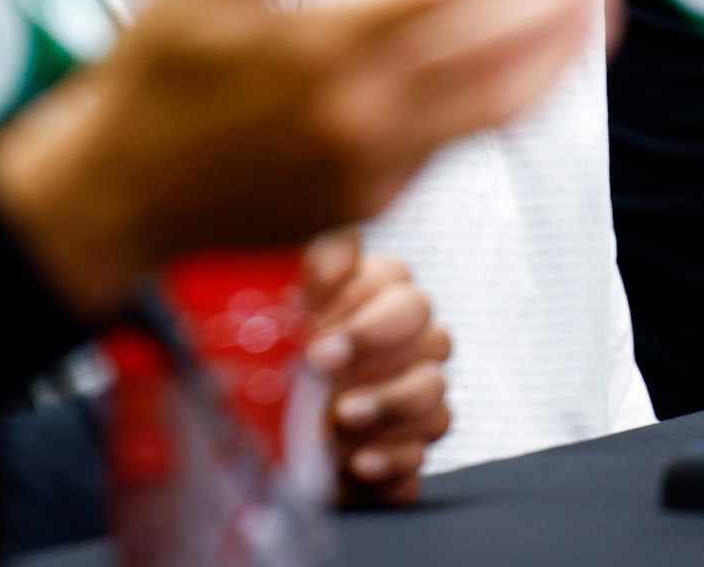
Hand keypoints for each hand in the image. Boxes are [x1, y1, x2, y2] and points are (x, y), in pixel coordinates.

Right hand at [0, 0, 588, 315]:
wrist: (119, 195)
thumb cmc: (148, 84)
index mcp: (316, 44)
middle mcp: (357, 108)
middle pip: (494, 53)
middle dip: (564, 4)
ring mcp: (371, 162)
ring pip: (495, 111)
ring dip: (557, 60)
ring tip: (600, 17)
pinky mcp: (372, 200)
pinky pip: (458, 147)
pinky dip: (506, 106)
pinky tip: (530, 74)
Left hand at [301, 230, 449, 506]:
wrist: (268, 434)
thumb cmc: (282, 351)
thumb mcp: (287, 304)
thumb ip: (320, 268)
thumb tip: (343, 242)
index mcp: (382, 295)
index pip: (400, 286)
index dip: (367, 315)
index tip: (319, 343)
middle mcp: (414, 340)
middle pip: (435, 335)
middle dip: (378, 352)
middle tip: (320, 367)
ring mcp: (420, 395)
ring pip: (434, 393)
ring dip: (388, 405)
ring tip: (340, 417)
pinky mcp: (412, 447)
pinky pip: (421, 454)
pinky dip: (390, 460)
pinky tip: (357, 462)